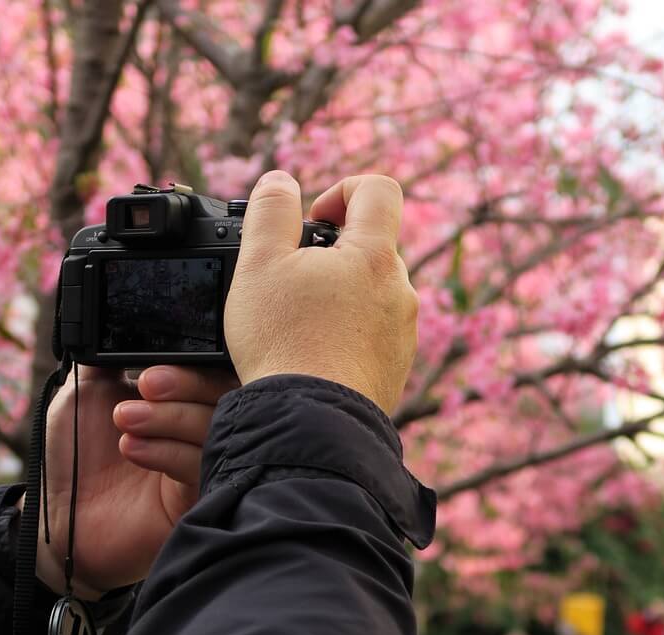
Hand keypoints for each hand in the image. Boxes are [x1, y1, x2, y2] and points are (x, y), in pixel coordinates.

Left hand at [34, 366, 238, 598]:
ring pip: (216, 429)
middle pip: (227, 395)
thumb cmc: (76, 456)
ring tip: (125, 418)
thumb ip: (111, 357)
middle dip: (186, 385)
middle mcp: (203, 428)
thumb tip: (121, 317)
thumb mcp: (89, 392)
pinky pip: (203, 467)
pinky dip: (168, 452)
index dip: (192, 363)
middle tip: (145, 385)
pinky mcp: (202, 499)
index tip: (152, 366)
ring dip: (170, 418)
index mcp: (184, 399)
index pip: (211, 370)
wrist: (59, 518)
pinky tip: (133, 449)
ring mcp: (206, 463)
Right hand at [224, 171, 418, 413]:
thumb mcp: (259, 264)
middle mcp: (401, 290)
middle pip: (373, 245)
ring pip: (374, 291)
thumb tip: (281, 181)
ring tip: (300, 320)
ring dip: (340, 293)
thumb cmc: (284, 344)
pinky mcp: (397, 365)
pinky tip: (315, 351)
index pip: (378, 190)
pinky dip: (348, 331)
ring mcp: (404, 331)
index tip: (313, 218)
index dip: (343, 189)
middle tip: (293, 278)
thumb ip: (270, 211)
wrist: (311, 423)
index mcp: (375, 256)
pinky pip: (375, 332)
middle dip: (334, 251)